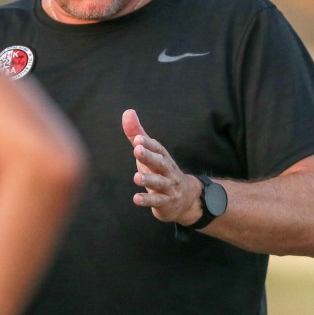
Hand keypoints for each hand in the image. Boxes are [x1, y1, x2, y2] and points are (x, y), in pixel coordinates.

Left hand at [122, 109, 199, 223]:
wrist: (185, 198)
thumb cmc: (161, 171)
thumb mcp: (149, 153)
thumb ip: (137, 134)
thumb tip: (128, 112)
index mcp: (162, 157)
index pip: (157, 148)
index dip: (148, 143)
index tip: (138, 138)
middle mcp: (167, 170)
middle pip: (160, 162)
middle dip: (149, 156)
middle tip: (136, 150)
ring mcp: (168, 187)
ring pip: (159, 182)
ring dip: (148, 179)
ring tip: (136, 177)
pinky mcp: (166, 202)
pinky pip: (157, 201)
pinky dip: (147, 200)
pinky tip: (136, 198)